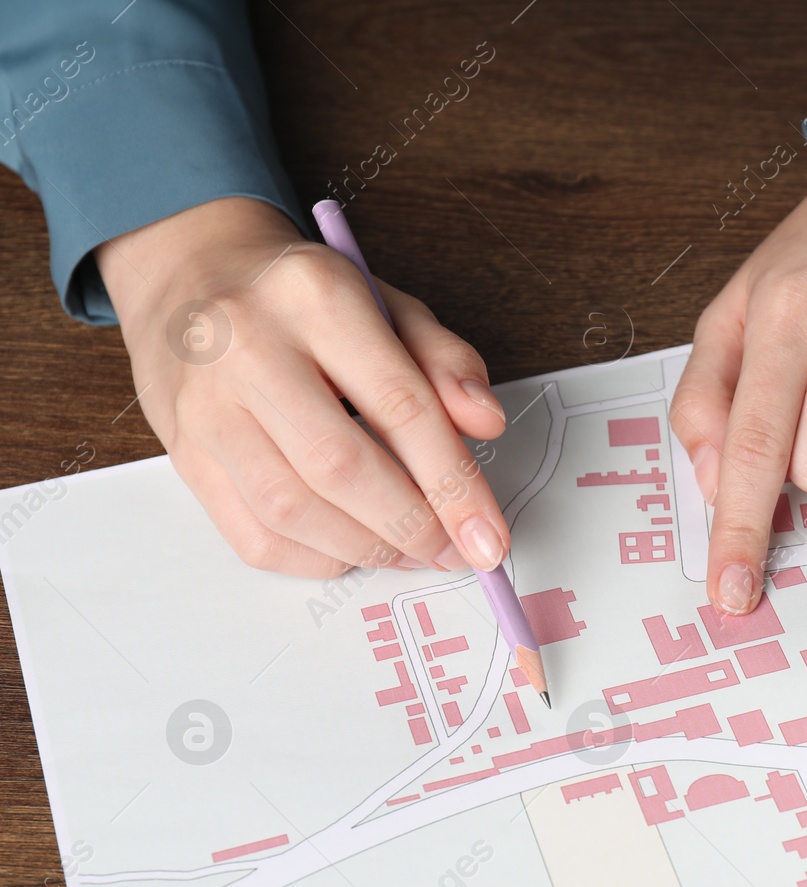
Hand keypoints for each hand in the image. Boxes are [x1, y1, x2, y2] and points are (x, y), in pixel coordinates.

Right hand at [96, 197, 509, 577]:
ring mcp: (206, 406)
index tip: (489, 535)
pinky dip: (316, 559)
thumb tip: (487, 423)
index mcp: (317, 298)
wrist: (191, 276)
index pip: (400, 406)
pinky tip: (354, 547)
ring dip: (367, 549)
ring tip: (412, 551)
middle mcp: (250, 349)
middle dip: (411, 526)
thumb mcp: (390, 305)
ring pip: (291, 510)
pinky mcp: (185, 454)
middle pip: (340, 466)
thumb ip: (446, 361)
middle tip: (454, 552)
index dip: (453, 484)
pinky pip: (252, 536)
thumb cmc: (305, 300)